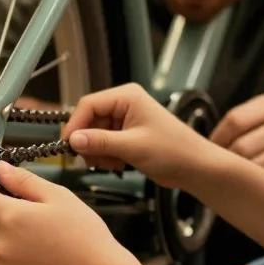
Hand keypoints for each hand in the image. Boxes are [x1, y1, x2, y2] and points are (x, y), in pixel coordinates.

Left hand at [0, 161, 137, 264]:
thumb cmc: (84, 236)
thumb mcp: (59, 197)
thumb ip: (24, 180)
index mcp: (12, 217)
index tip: (9, 196)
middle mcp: (1, 244)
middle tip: (28, 218)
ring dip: (5, 240)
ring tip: (38, 241)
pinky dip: (13, 263)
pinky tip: (38, 260)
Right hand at [63, 83, 206, 188]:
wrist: (196, 167)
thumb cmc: (172, 151)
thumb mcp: (133, 147)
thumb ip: (100, 142)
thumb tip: (72, 140)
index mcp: (126, 97)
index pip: (88, 104)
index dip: (75, 125)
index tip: (67, 146)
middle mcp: (124, 104)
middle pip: (90, 120)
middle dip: (89, 143)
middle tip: (93, 161)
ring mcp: (125, 120)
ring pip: (95, 135)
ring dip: (99, 152)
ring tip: (114, 164)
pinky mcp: (127, 135)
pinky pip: (105, 144)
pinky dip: (107, 156)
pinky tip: (120, 165)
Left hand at [211, 93, 263, 184]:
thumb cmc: (259, 132)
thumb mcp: (249, 118)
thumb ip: (230, 126)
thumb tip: (198, 149)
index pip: (234, 121)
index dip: (216, 139)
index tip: (209, 151)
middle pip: (243, 147)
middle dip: (226, 161)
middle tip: (219, 168)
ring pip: (255, 169)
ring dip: (239, 177)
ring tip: (234, 178)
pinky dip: (257, 188)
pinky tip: (253, 185)